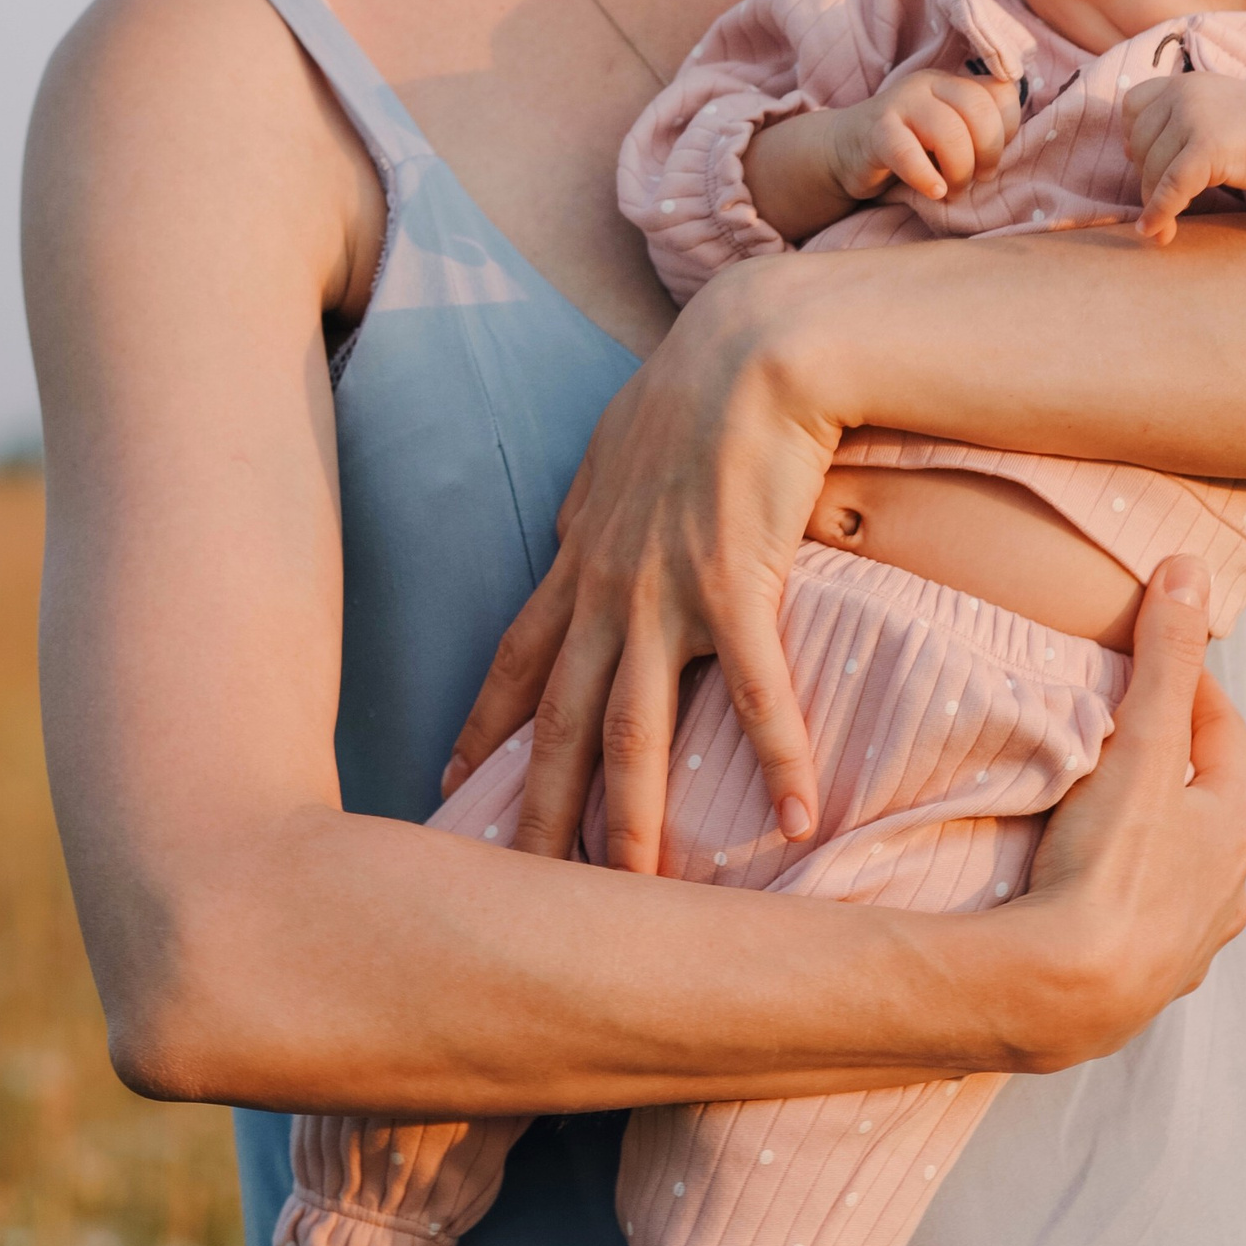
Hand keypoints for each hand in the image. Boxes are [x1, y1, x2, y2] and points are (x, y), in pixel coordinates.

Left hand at [437, 261, 838, 876]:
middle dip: (532, 814)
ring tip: (632, 898)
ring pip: (634, 731)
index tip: (447, 781)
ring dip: (632, 822)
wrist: (750, 346)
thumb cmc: (693, 388)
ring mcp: (664, 593)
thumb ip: (590, 506)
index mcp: (579, 560)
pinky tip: (798, 818)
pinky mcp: (735, 584)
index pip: (512, 660)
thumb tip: (570, 533)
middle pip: (557, 723)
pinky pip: (752, 689)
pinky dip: (775, 756)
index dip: (479, 727)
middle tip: (511, 893)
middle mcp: (606, 589)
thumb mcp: (615, 450)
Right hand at [830, 65, 1019, 206]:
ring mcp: (900, 104)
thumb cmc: (908, 149)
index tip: (991, 160)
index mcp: (952, 83)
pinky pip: (905, 151)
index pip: (1001, 94)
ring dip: (959, 170)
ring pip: (948, 130)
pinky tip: (932, 191)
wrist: (843, 151)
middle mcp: (928, 85)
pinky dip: (924, 176)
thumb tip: (1018, 149)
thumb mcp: (948, 135)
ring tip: (951, 189)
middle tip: (976, 179)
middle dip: (987, 152)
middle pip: (979, 110)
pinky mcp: (875, 131)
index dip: (1008, 131)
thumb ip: (978, 132)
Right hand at [1007, 557, 1245, 1062]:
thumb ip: (1164, 658)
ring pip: (1180, 871)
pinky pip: (1145, 923)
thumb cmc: (1111, 860)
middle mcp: (1228, 889)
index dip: (1188, 687)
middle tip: (1119, 731)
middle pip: (1206, 805)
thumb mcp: (1141, 743)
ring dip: (1152, 838)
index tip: (1149, 660)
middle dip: (1170, 765)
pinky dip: (1125, 897)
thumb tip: (1190, 568)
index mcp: (1235, 828)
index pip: (1222, 733)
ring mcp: (1190, 943)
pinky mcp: (1147, 982)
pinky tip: (1090, 896)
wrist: (1070, 990)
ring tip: (1099, 814)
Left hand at [1122, 73, 1245, 244]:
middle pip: (1140, 143)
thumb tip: (1124, 150)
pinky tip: (1157, 233)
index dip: (1134, 136)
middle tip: (1168, 197)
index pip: (1132, 106)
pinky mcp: (1207, 147)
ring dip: (1154, 202)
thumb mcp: (1210, 110)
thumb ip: (1172, 121)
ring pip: (1153, 169)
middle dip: (1147, 176)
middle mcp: (1183, 93)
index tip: (1147, 159)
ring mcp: (1195, 118)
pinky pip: (1172, 186)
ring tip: (1162, 226)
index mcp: (1181, 82)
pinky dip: (1160, 212)